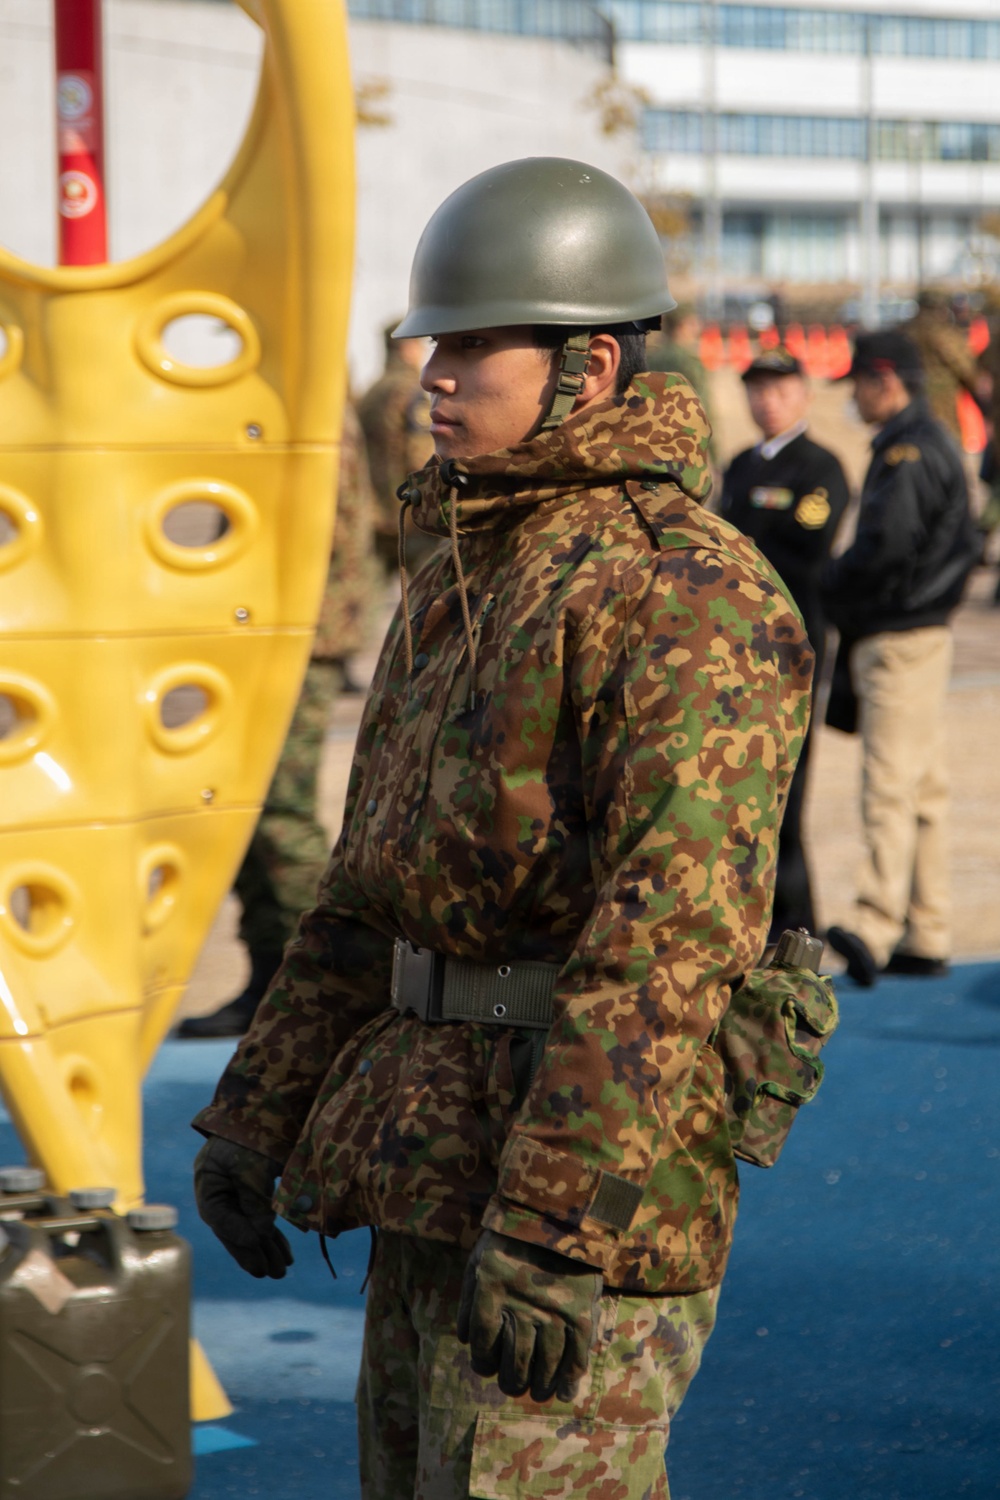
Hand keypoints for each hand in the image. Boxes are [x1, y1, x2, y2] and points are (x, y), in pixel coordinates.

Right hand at [193, 1136, 292, 1278]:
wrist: (264, 1106)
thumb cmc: (250, 1134)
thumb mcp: (250, 1165)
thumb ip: (253, 1199)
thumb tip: (261, 1234)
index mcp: (208, 1182)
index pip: (220, 1217)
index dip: (237, 1234)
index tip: (256, 1244)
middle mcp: (219, 1191)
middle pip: (235, 1228)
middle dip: (255, 1252)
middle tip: (271, 1273)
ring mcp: (236, 1192)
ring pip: (250, 1227)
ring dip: (267, 1247)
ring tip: (282, 1269)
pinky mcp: (254, 1192)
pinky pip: (261, 1218)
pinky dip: (274, 1234)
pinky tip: (285, 1251)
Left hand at [457, 1229, 601, 1402]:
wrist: (556, 1213)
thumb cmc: (510, 1237)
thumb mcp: (479, 1260)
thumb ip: (470, 1301)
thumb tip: (466, 1341)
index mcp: (491, 1290)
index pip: (483, 1342)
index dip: (482, 1361)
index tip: (485, 1367)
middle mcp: (522, 1306)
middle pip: (515, 1360)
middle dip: (512, 1379)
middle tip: (513, 1386)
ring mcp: (554, 1311)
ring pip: (546, 1362)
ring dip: (541, 1383)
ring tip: (538, 1392)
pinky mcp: (580, 1311)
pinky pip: (577, 1352)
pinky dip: (571, 1376)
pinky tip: (565, 1391)